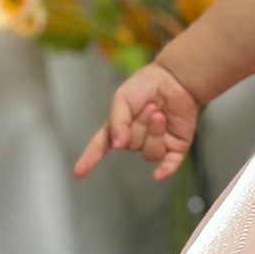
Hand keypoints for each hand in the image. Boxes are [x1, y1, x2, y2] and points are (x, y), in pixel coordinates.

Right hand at [73, 59, 200, 181]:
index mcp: (120, 126)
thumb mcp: (122, 98)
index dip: (89, 158)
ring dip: (155, 133)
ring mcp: (157, 143)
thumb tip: (116, 146)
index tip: (78, 172)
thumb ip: (117, 121)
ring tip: (159, 114)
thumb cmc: (147, 85)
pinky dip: (164, 170)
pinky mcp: (176, 146)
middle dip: (140, 124)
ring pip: (149, 152)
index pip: (101, 145)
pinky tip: (158, 174)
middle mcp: (137, 138)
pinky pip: (169, 164)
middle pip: (131, 145)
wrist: (174, 79)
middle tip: (149, 106)